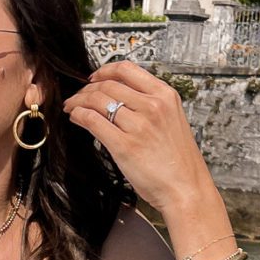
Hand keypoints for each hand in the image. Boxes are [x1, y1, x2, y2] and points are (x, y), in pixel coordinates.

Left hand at [61, 58, 216, 213]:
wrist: (186, 190)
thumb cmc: (179, 163)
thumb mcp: (171, 121)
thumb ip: (150, 106)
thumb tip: (119, 98)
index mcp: (166, 96)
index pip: (127, 69)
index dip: (104, 71)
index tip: (94, 78)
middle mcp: (153, 106)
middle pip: (108, 85)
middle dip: (86, 90)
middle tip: (78, 98)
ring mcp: (139, 125)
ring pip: (97, 100)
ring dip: (79, 102)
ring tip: (72, 108)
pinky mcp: (125, 145)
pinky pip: (93, 121)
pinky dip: (79, 116)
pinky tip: (76, 118)